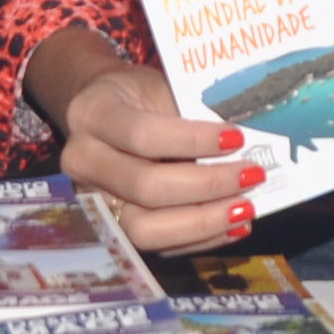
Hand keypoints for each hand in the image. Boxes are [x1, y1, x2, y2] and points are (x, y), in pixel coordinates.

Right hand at [51, 61, 256, 254]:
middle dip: (206, 185)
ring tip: (245, 207)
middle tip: (251, 175)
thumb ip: (193, 115)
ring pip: (144, 228)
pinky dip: (200, 238)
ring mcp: (92, 200)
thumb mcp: (161, 86)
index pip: (143, 135)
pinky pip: (156, 246)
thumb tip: (246, 145)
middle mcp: (82, 161)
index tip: (237, 138)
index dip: (193, 141)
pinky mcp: (111, 228)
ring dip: (203, 222)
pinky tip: (234, 225)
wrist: (105, 110)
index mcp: (92, 114)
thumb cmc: (141, 97)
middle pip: (145, 187)